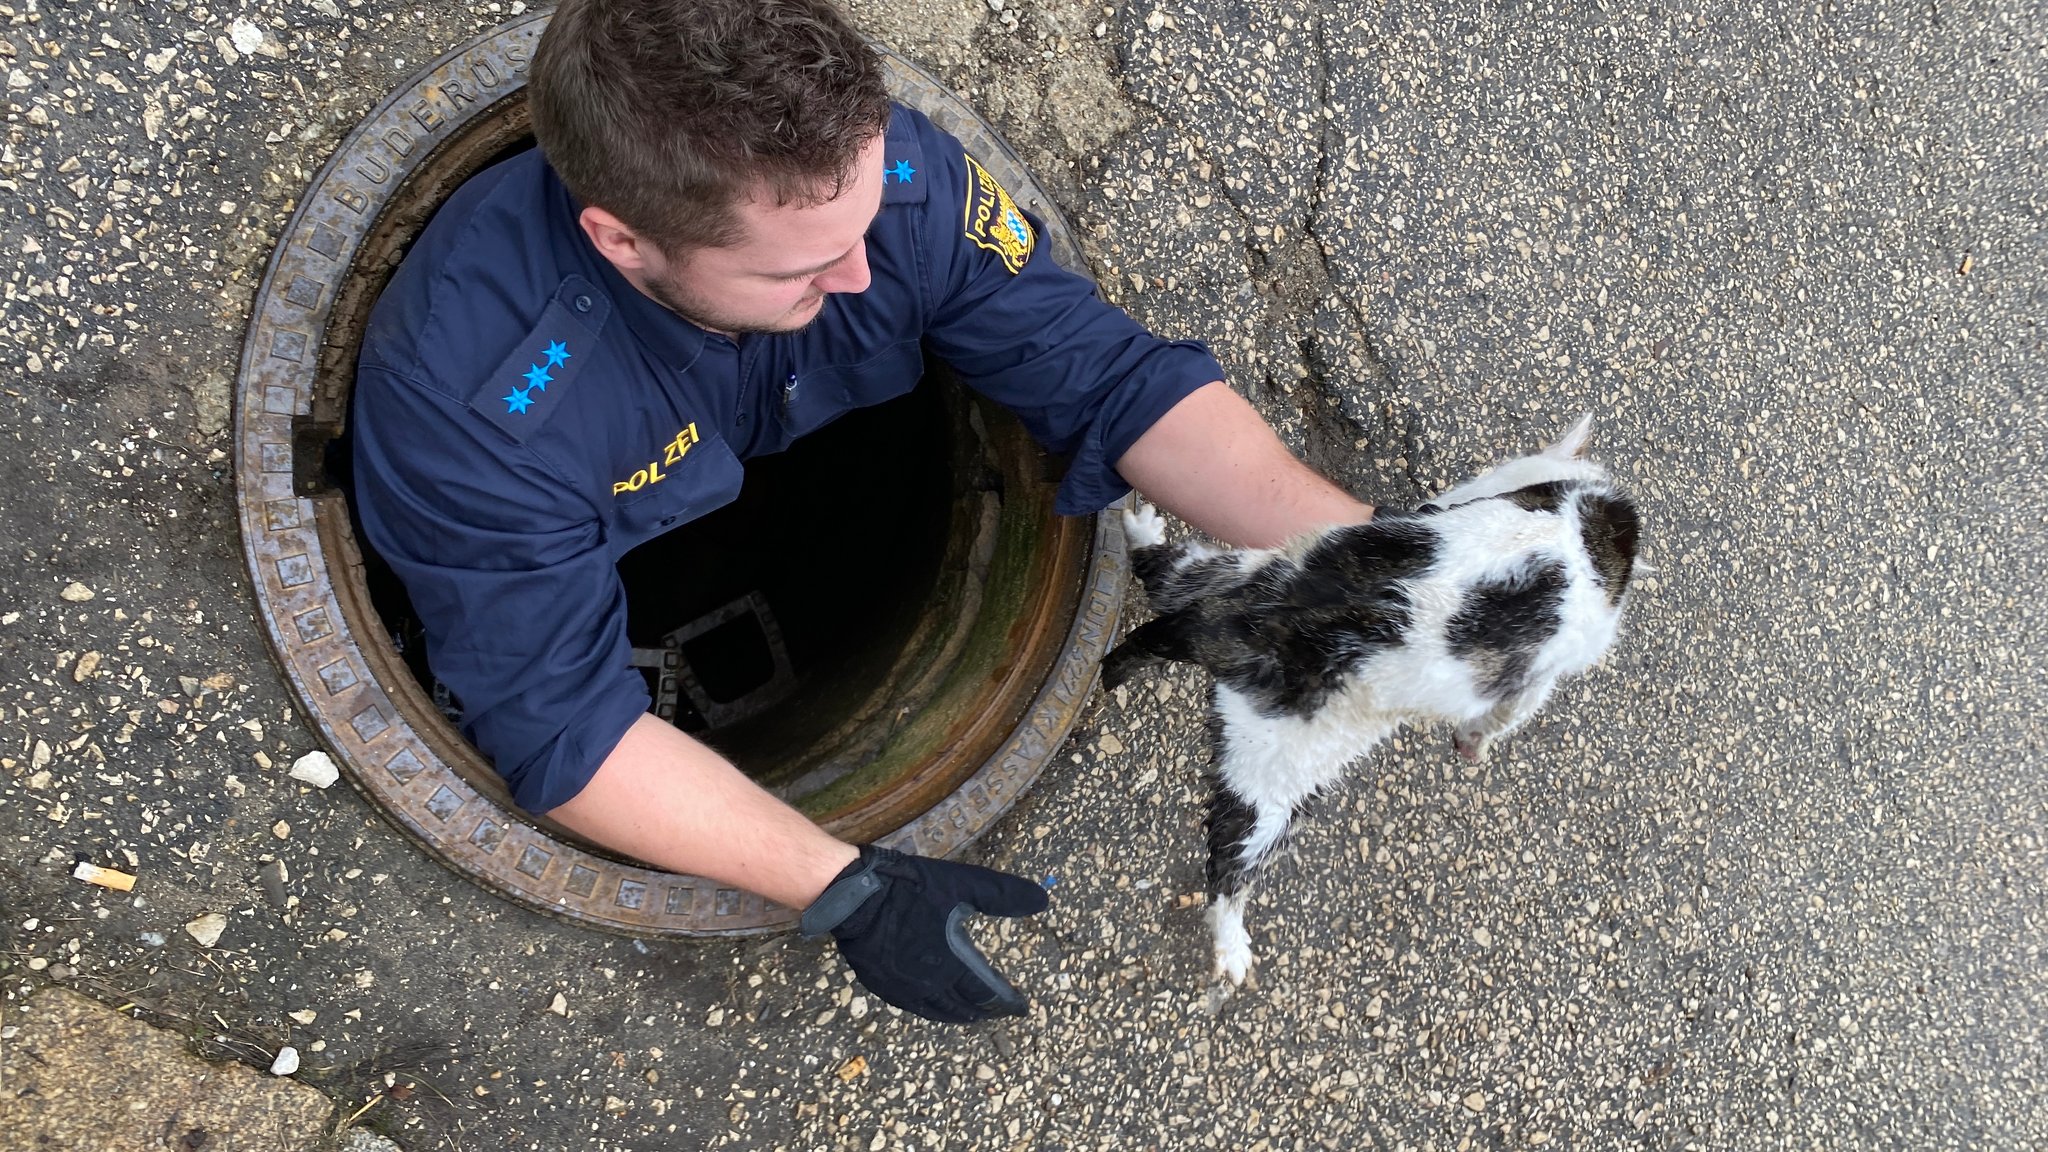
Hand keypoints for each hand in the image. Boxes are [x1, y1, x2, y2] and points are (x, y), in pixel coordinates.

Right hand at [800, 844, 1048, 1022]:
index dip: (1007, 1001)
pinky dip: (931, 1009)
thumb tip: (1043, 900)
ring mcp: (903, 988)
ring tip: (972, 1015)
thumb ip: (1003, 895)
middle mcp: (930, 984)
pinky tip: (932, 1004)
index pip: (988, 992)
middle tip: (1000, 1012)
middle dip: (985, 1011)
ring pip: (937, 1011)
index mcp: (953, 963)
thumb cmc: (910, 889)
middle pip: (964, 1007)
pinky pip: (913, 1006)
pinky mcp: (881, 984)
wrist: (855, 896)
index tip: (1022, 1007)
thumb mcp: (963, 884)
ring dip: (958, 1014)